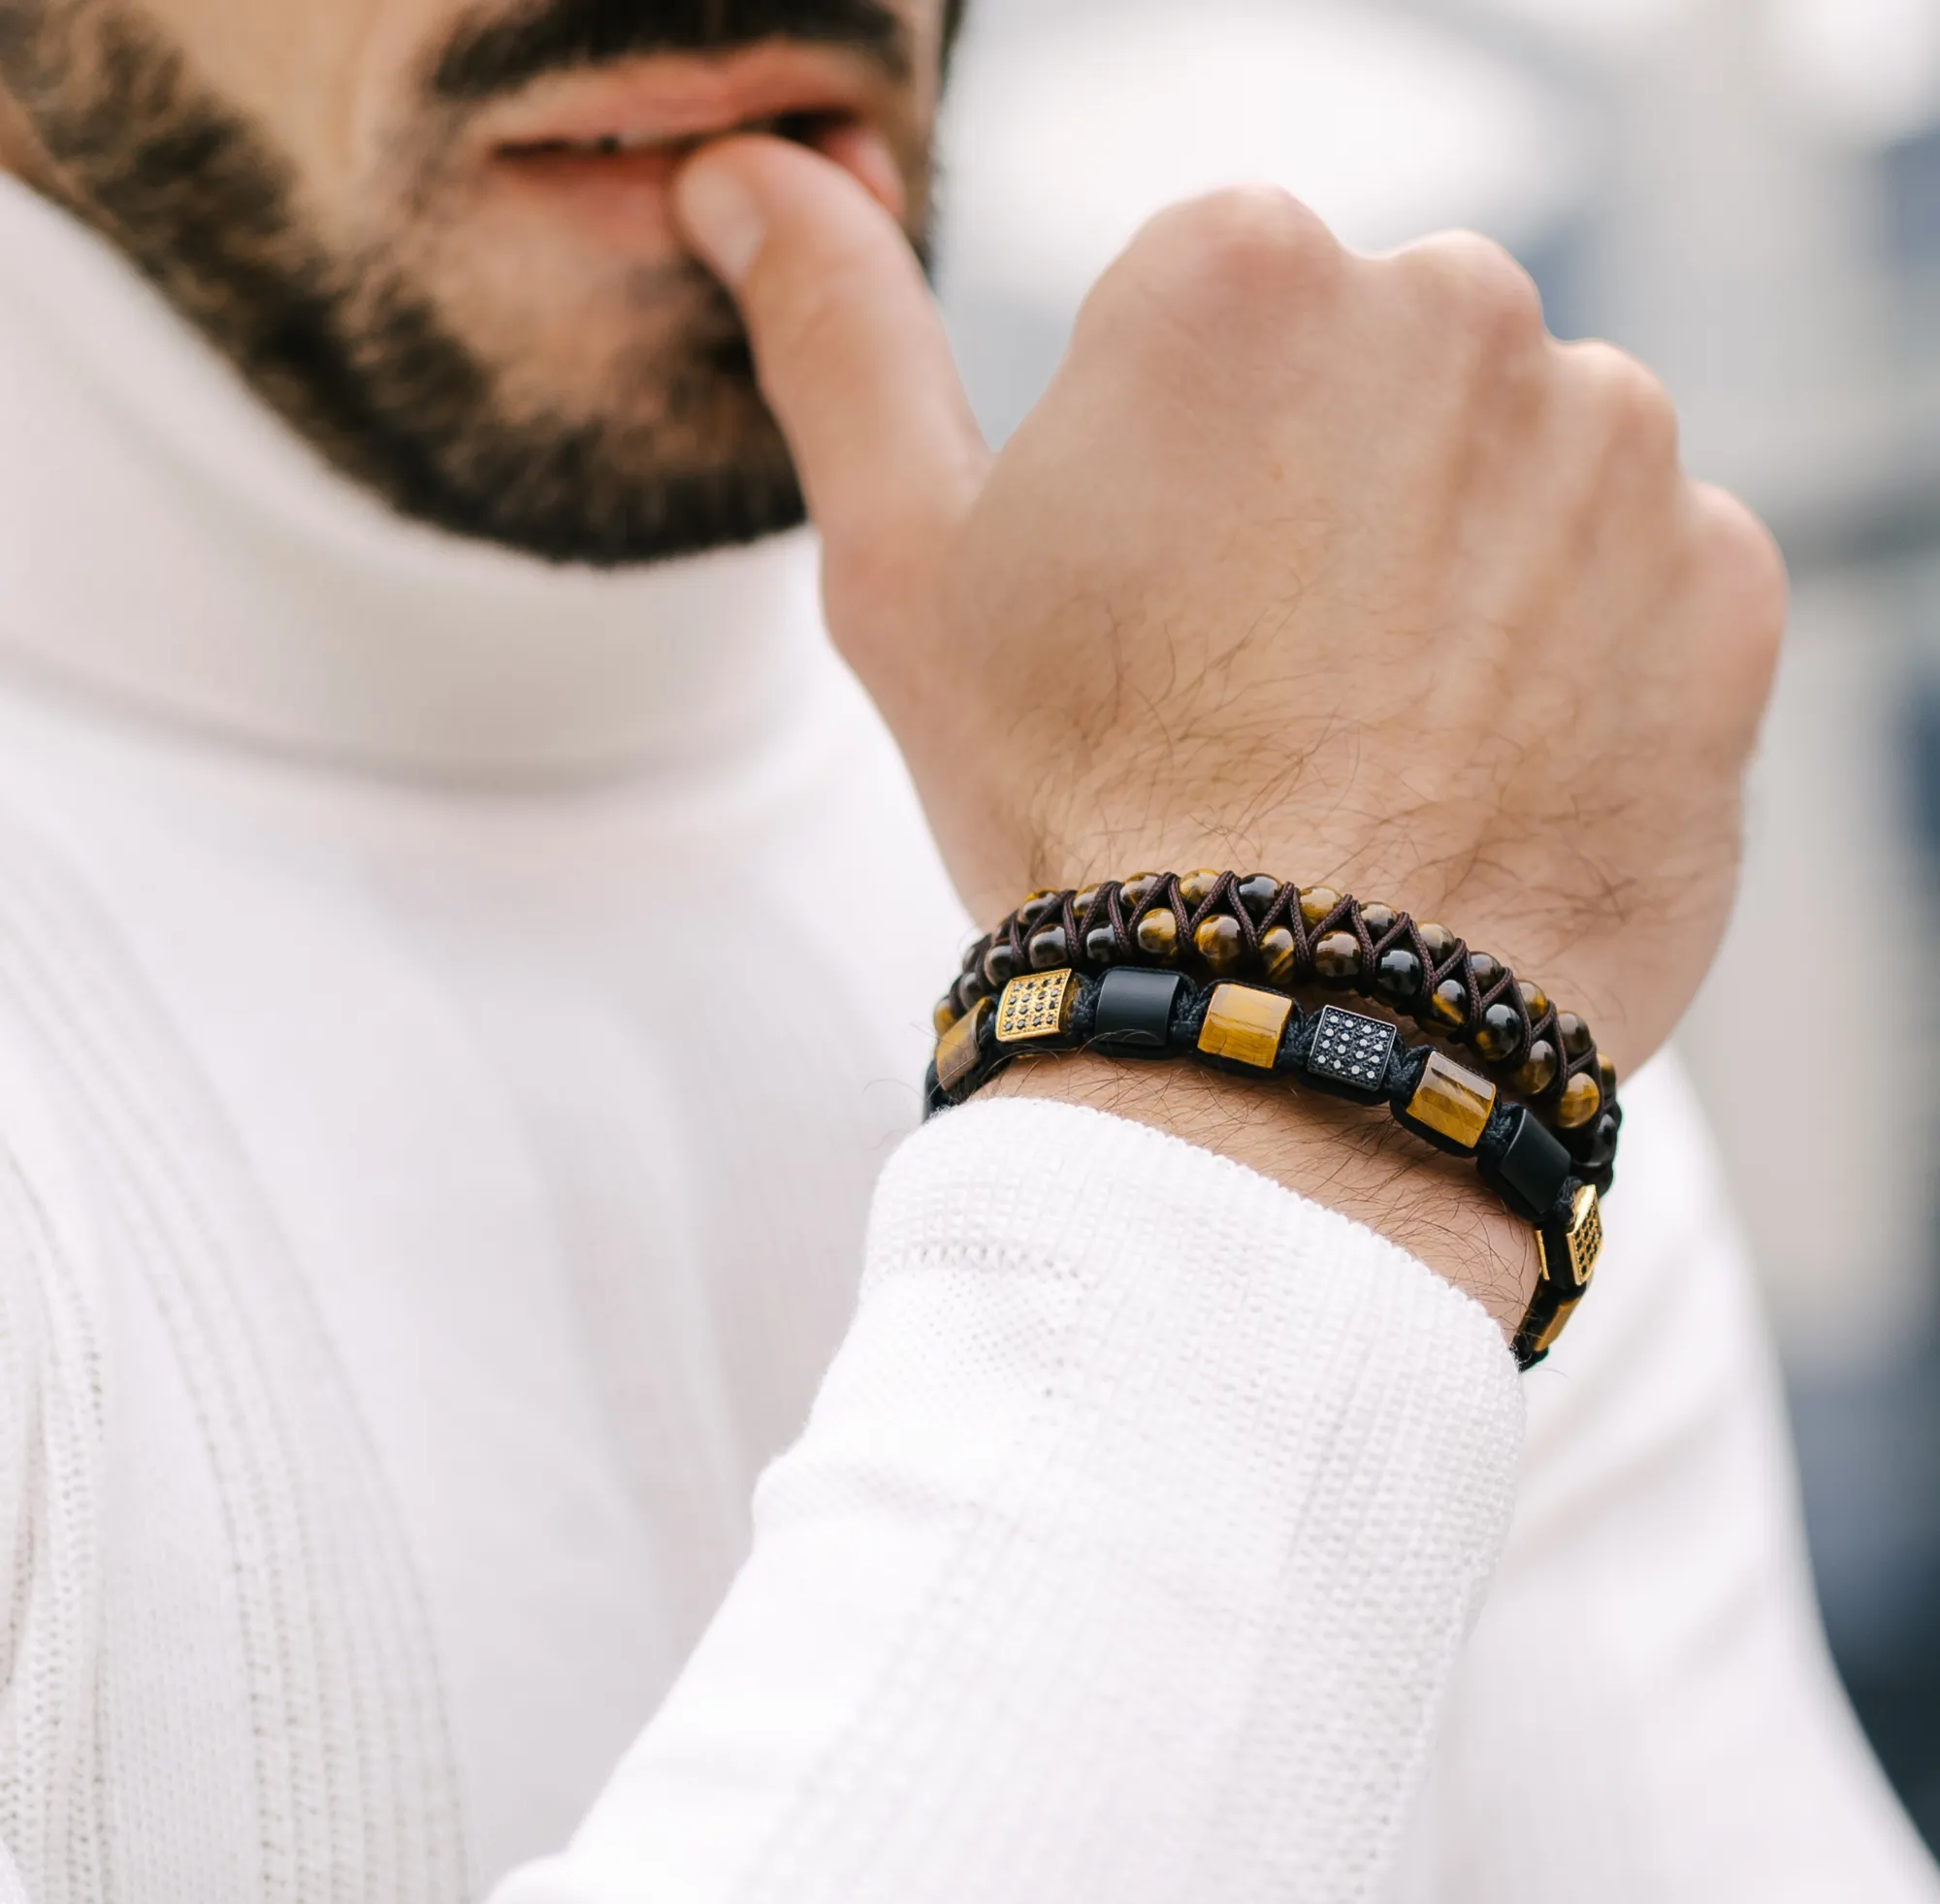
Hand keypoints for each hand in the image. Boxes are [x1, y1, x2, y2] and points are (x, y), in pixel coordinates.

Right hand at [674, 139, 1783, 1321]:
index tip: (1159, 606)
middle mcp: (1453, 310)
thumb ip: (838, 340)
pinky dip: (1578, 663)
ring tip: (1370, 741)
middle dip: (1326, 499)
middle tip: (1258, 685)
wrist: (1283, 1050)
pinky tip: (1481, 774)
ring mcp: (1611, 452)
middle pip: (1377, 380)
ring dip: (1457, 576)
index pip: (1217, 320)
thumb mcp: (905, 575)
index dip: (1175, 477)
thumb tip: (749, 175)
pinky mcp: (1722, 592)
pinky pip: (1641, 585)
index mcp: (1236, 276)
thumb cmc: (1073, 813)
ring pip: (1517, 476)